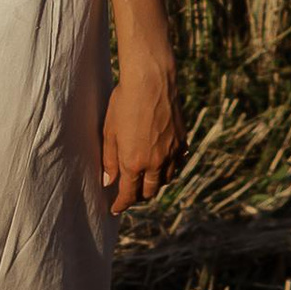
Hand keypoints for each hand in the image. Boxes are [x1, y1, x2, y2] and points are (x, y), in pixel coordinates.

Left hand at [100, 64, 184, 214]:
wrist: (152, 81)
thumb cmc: (124, 102)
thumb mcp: (110, 131)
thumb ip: (109, 160)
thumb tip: (108, 181)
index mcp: (134, 162)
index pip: (128, 194)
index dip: (121, 204)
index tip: (115, 209)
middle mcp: (155, 163)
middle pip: (149, 191)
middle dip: (138, 196)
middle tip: (129, 194)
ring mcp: (172, 154)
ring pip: (165, 180)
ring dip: (154, 184)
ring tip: (144, 181)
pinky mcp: (182, 142)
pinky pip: (177, 165)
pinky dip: (168, 170)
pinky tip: (162, 164)